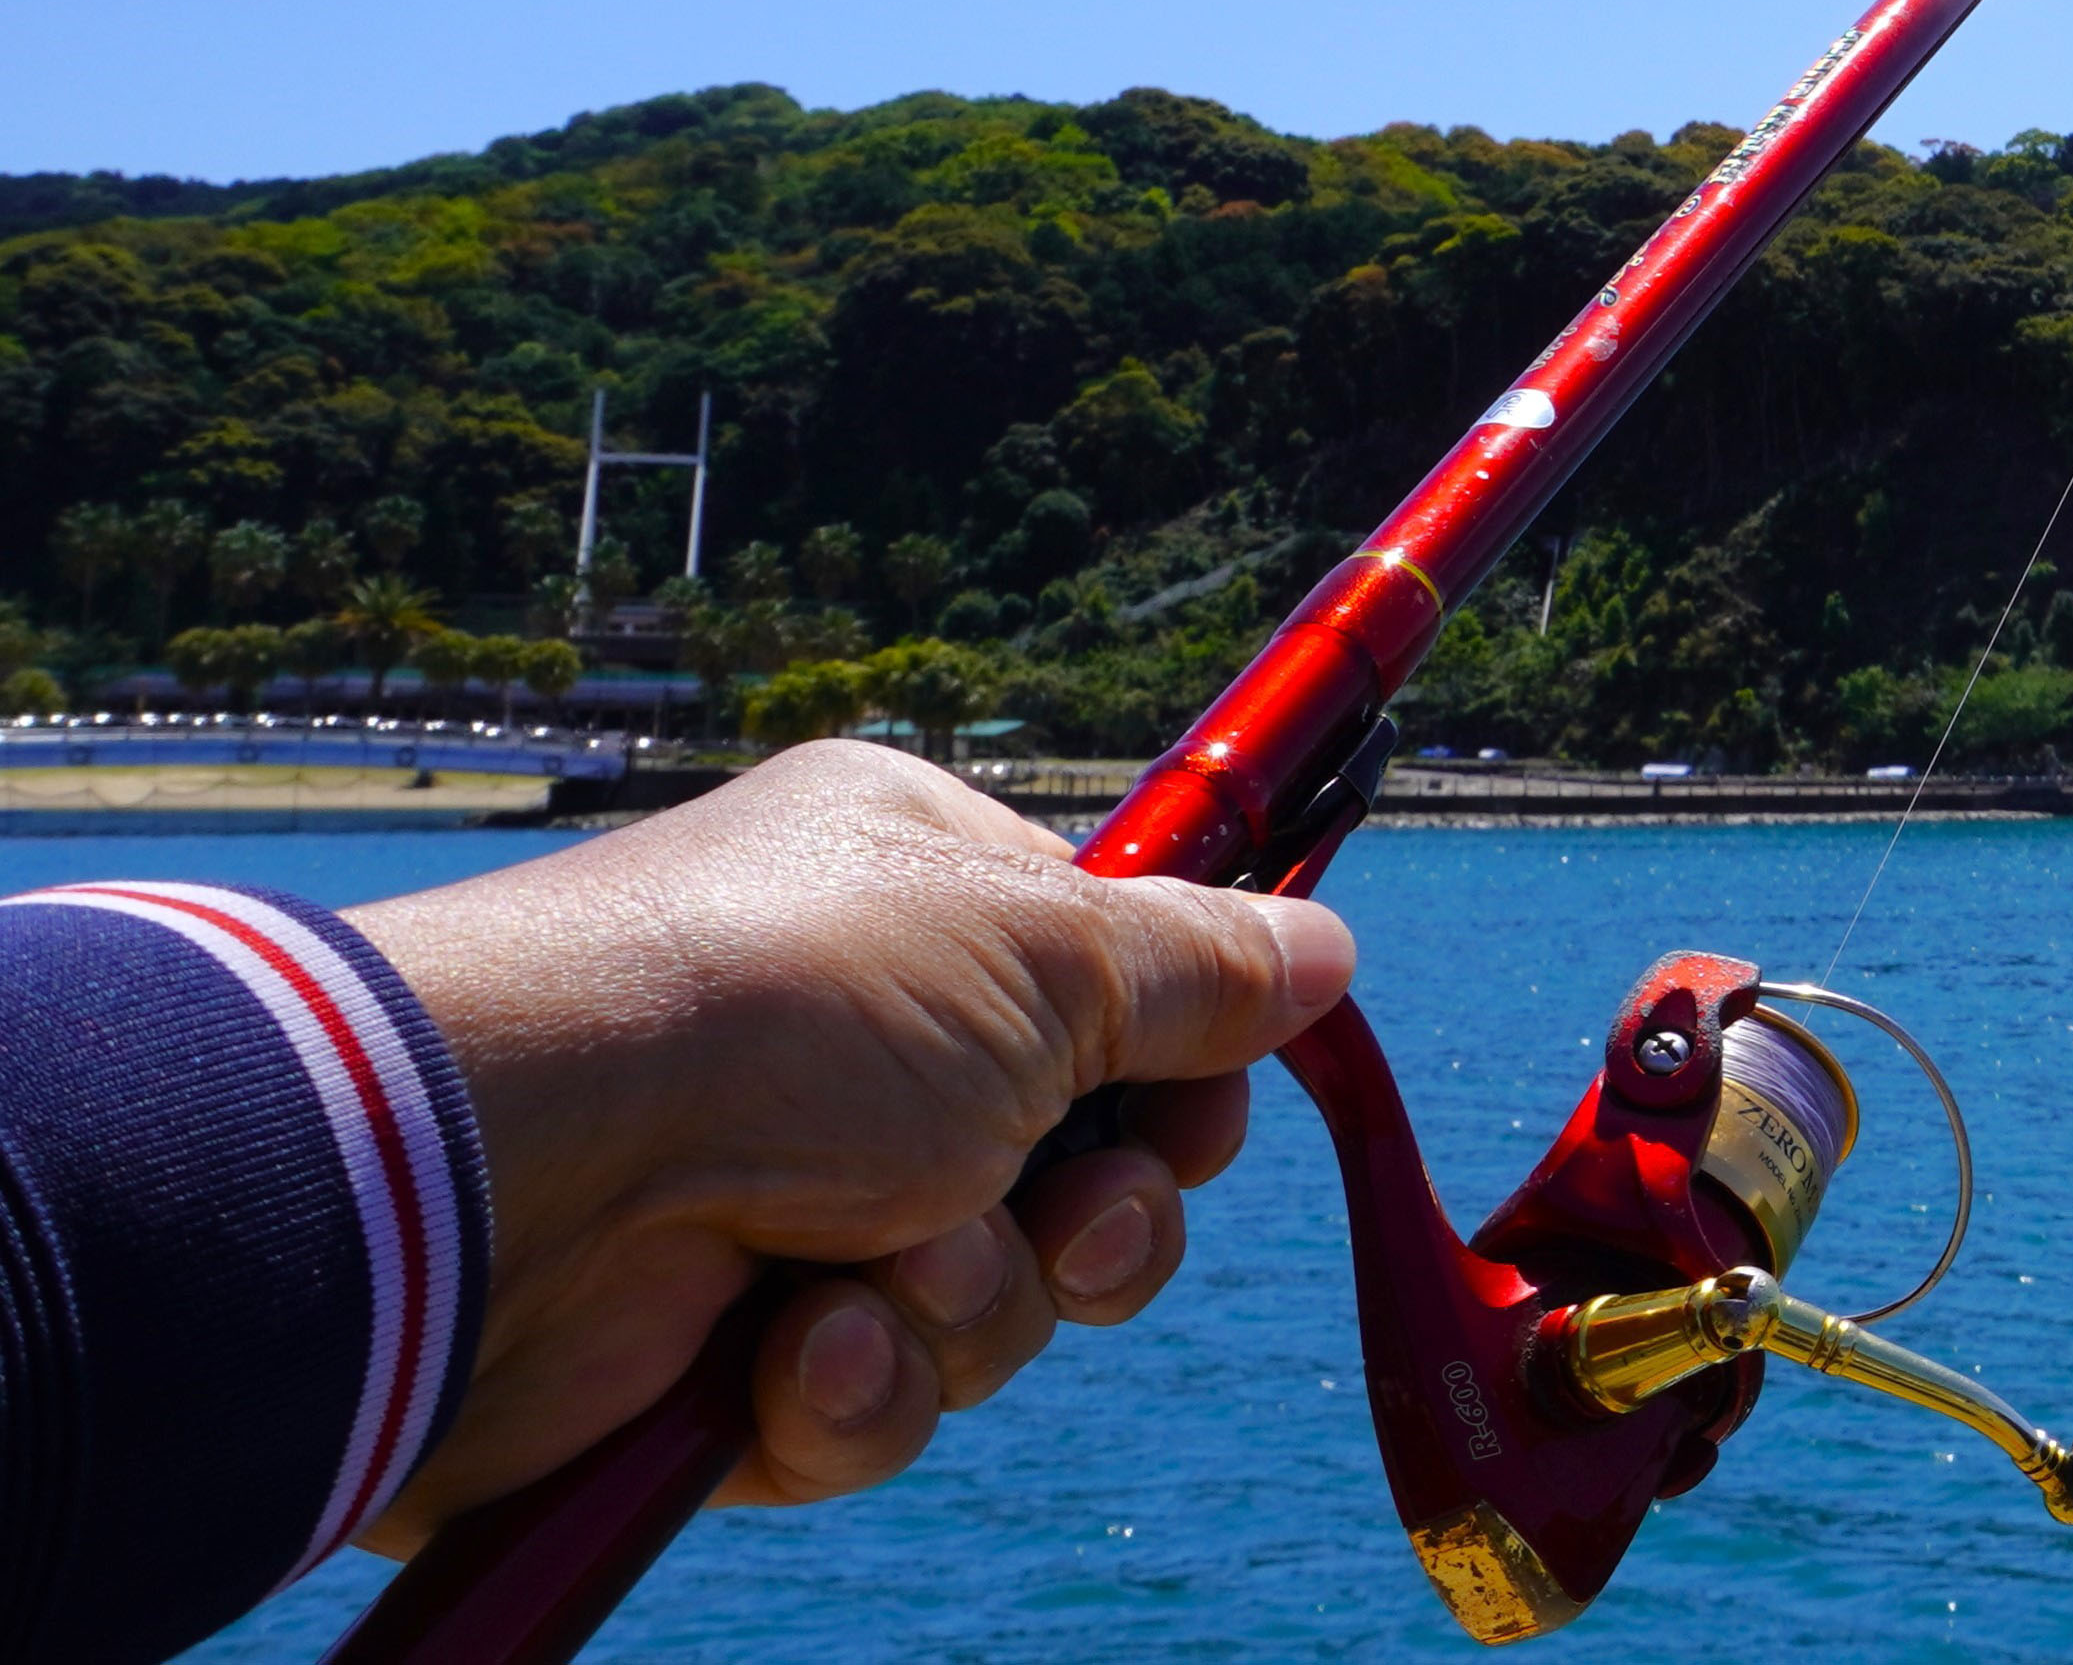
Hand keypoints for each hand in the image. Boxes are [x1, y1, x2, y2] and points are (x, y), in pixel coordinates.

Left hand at [343, 739, 1354, 1543]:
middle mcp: (855, 1044)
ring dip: (968, 1304)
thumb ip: (1206, 969)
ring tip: (882, 1266)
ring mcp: (787, 1199)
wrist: (516, 1177)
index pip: (1111, 993)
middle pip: (1081, 1167)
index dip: (1176, 1069)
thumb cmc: (784, 1007)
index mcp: (915, 900)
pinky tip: (793, 1348)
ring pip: (992, 1304)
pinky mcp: (724, 1357)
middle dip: (1095, 1220)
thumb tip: (1327, 950)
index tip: (1195, 1105)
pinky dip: (854, 1388)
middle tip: (1067, 1214)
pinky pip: (874, 1402)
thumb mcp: (1048, 954)